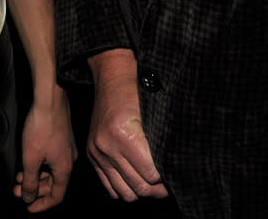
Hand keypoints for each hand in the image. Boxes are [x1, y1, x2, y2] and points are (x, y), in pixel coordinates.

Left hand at [14, 86, 76, 210]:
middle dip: (34, 189)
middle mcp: (68, 160)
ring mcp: (66, 148)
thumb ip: (29, 182)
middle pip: (53, 184)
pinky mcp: (61, 138)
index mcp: (64, 169)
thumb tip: (28, 197)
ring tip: (19, 176)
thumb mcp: (31, 159)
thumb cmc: (42, 127)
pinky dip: (39, 164)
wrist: (50, 100)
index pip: (56, 197)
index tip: (28, 206)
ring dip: (35, 176)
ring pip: (51, 170)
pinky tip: (27, 161)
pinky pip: (51, 158)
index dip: (42, 205)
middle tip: (17, 190)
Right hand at [87, 50, 167, 200]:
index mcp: (124, 134)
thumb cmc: (136, 90)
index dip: (165, 177)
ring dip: (141, 191)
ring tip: (154, 184)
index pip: (150, 174)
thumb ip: (159, 144)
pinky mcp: (92, 154)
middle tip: (168, 185)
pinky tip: (136, 179)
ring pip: (123, 192)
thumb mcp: (153, 115)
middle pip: (137, 186)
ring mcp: (97, 152)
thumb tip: (173, 170)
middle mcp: (106, 146)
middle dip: (156, 189)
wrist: (112, 75)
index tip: (175, 175)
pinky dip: (124, 188)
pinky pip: (109, 186)